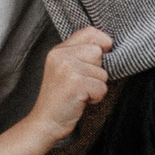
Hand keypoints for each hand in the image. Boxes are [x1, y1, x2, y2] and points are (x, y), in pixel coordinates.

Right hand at [24, 27, 110, 143]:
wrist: (45, 122)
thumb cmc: (60, 98)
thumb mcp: (64, 69)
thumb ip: (80, 54)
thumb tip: (108, 44)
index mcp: (59, 50)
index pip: (89, 32)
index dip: (102, 41)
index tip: (103, 54)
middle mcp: (61, 56)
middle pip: (98, 52)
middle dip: (98, 70)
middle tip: (82, 83)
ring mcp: (67, 69)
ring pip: (102, 73)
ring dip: (97, 86)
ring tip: (80, 93)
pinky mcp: (75, 84)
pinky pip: (102, 87)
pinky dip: (96, 98)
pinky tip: (81, 100)